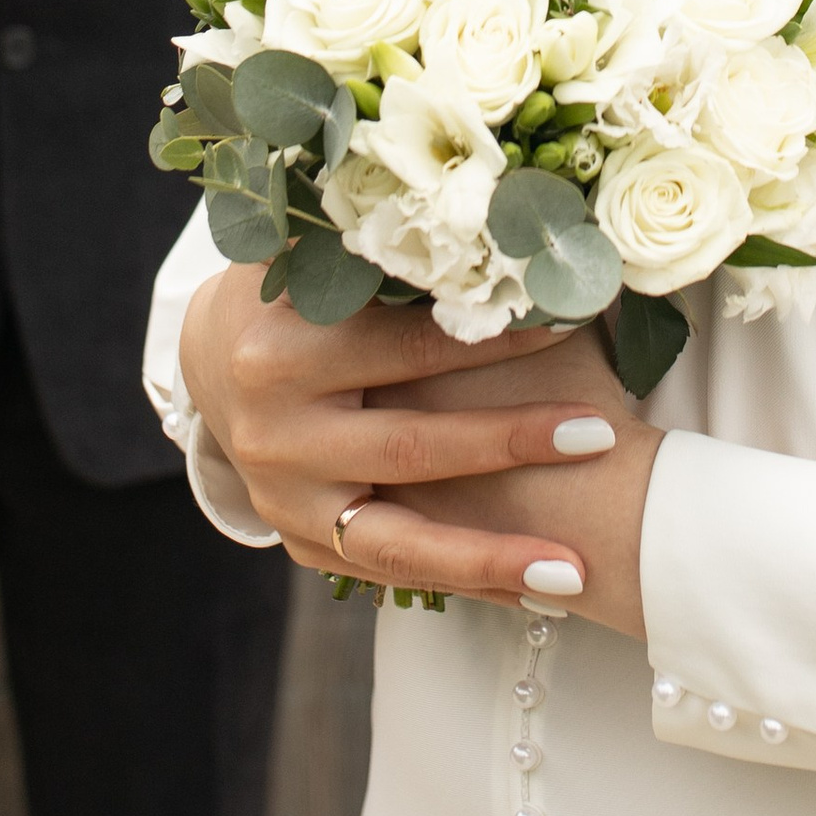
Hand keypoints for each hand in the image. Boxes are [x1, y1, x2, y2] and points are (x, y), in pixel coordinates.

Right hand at [178, 269, 658, 615]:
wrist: (216, 358)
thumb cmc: (296, 289)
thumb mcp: (324, 259)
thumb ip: (395, 256)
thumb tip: (506, 225)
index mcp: (281, 354)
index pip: (405, 348)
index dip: (491, 337)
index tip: (569, 326)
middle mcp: (277, 437)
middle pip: (410, 447)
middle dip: (510, 444)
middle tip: (599, 436)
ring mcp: (286, 501)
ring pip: (398, 542)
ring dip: (490, 558)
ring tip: (574, 573)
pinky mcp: (302, 543)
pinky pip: (392, 572)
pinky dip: (465, 581)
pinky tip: (534, 589)